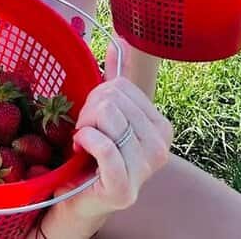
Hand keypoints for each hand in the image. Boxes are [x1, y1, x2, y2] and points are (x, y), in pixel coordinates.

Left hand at [48, 41, 172, 230]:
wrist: (78, 198)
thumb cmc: (95, 155)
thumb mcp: (109, 115)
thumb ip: (117, 81)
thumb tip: (122, 41)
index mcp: (162, 127)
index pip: (122, 86)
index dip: (99, 97)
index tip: (97, 120)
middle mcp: (161, 149)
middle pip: (112, 100)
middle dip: (89, 112)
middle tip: (88, 134)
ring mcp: (145, 170)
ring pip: (107, 117)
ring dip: (85, 127)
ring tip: (85, 144)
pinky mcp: (124, 189)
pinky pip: (105, 147)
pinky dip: (86, 141)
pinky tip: (81, 149)